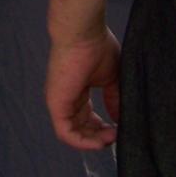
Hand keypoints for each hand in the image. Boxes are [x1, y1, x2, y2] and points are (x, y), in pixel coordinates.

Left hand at [45, 29, 120, 150]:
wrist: (83, 34)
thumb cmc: (97, 48)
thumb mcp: (111, 76)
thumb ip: (114, 98)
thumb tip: (119, 118)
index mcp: (78, 90)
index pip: (87, 116)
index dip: (102, 127)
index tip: (119, 128)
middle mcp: (67, 98)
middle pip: (81, 127)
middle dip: (99, 136)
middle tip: (116, 135)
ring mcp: (60, 102)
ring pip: (74, 134)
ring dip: (93, 141)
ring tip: (110, 138)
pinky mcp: (56, 105)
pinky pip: (67, 133)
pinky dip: (83, 142)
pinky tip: (99, 142)